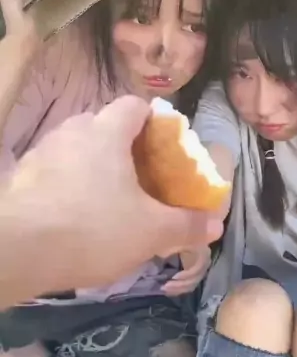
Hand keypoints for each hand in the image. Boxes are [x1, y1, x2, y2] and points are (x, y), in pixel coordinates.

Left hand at [2, 95, 222, 299]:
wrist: (17, 251)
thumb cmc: (94, 229)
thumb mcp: (151, 233)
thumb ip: (186, 225)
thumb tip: (216, 224)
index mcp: (107, 132)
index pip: (135, 105)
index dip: (155, 120)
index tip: (166, 145)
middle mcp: (72, 131)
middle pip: (104, 125)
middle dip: (124, 147)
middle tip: (140, 177)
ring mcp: (42, 152)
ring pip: (76, 149)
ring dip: (93, 166)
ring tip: (107, 199)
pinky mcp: (20, 178)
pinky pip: (53, 172)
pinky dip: (67, 186)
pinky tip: (74, 216)